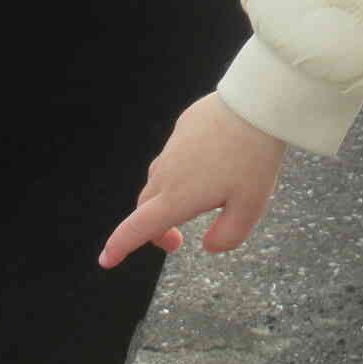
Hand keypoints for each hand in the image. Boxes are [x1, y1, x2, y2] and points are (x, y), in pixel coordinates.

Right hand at [99, 94, 286, 267]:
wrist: (255, 104)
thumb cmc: (254, 157)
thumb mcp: (251, 207)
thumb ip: (229, 236)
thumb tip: (208, 245)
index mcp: (178, 197)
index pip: (138, 228)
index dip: (119, 246)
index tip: (107, 260)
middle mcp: (167, 173)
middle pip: (146, 208)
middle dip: (154, 230)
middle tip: (176, 242)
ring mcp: (172, 148)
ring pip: (159, 182)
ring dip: (167, 201)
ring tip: (197, 204)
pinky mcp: (182, 129)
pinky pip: (174, 158)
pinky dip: (180, 174)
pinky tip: (209, 169)